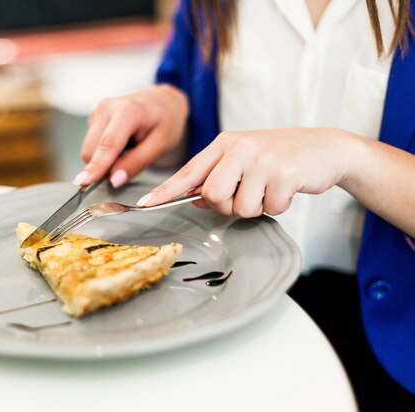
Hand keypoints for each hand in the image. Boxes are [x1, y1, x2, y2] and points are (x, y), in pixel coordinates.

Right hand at [73, 84, 188, 187]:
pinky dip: (103, 151)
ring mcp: (97, 111)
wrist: (162, 102)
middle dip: (103, 166)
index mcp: (127, 110)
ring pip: (89, 149)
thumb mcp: (160, 145)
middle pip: (91, 150)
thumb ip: (137, 163)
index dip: (96, 165)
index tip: (84, 182)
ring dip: (104, 159)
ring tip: (127, 148)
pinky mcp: (93, 117)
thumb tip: (114, 180)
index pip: (108, 144)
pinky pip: (91, 145)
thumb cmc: (165, 121)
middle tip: (128, 164)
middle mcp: (106, 107)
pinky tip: (121, 143)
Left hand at [136, 128, 356, 216]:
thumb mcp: (245, 159)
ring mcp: (261, 159)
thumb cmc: (281, 156)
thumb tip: (195, 198)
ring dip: (257, 207)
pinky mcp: (284, 172)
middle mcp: (239, 148)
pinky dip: (278, 206)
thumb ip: (218, 176)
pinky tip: (287, 188)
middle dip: (228, 205)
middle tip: (248, 194)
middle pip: (212, 195)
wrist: (326, 148)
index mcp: (225, 144)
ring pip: (240, 207)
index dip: (165, 191)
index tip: (144, 205)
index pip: (188, 171)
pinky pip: (269, 208)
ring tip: (270, 188)